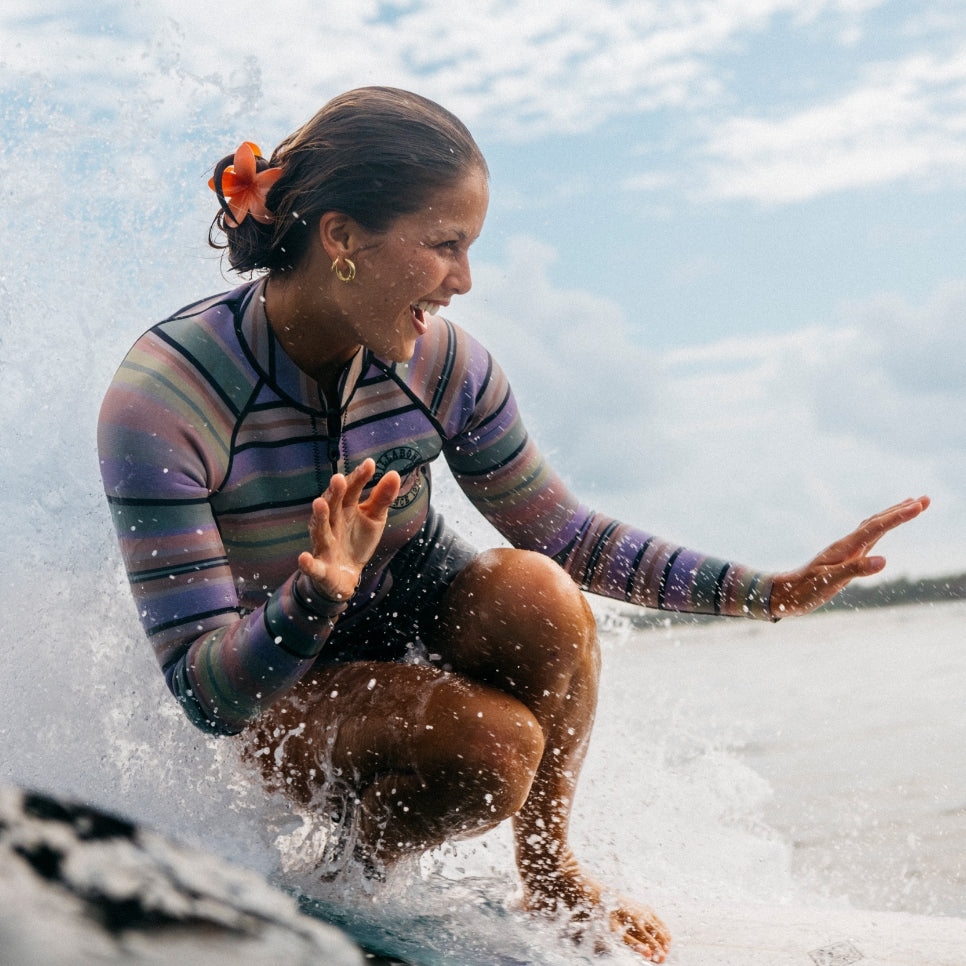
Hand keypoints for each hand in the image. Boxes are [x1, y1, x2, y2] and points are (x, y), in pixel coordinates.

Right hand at [297, 459, 400, 601]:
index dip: (359, 478)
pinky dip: (307, 563)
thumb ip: (382, 498)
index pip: (352, 490)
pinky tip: (303, 558)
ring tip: (319, 503)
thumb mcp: (374, 518)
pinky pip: (313, 566)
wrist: (346, 575)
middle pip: (332, 506)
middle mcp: (332, 523)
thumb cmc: (358, 540)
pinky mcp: (321, 568)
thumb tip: (394, 473)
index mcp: (346, 509)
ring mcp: (325, 545)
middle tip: (338, 478)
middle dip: (334, 493)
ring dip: (319, 517)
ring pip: (320, 530)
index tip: (370, 464)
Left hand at [769, 496, 929, 616]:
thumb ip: (855, 570)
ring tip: (910, 505)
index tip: (919, 505)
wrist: (783, 593)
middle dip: (901, 511)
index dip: (898, 516)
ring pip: (872, 527)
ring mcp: (845, 551)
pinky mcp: (844, 558)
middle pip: (877, 522)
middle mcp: (846, 545)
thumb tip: (884, 560)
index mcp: (845, 548)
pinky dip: (880, 528)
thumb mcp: (829, 582)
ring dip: (892, 516)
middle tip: (926, 499)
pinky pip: (867, 538)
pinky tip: (883, 529)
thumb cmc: (804, 590)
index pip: (876, 528)